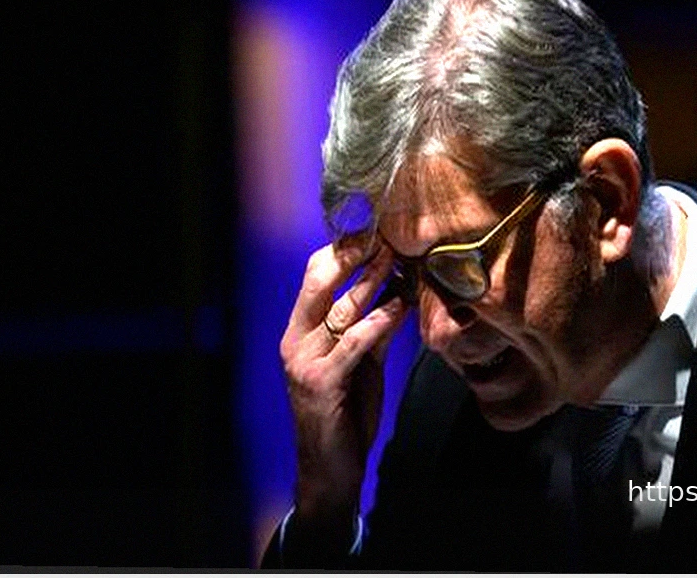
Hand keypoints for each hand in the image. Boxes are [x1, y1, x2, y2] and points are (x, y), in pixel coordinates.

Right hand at [279, 235, 409, 559]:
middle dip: (353, 255)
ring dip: (373, 280)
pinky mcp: (322, 382)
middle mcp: (295, 340)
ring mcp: (305, 361)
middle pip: (320, 281)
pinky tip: (401, 305)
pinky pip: (356, 342)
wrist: (330, 469)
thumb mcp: (360, 365)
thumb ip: (371, 330)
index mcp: (298, 331)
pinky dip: (381, 321)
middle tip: (384, 232)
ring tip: (398, 258)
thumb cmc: (345, 413)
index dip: (340, 250)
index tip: (371, 227)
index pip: (314, 277)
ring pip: (341, 308)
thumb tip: (397, 294)